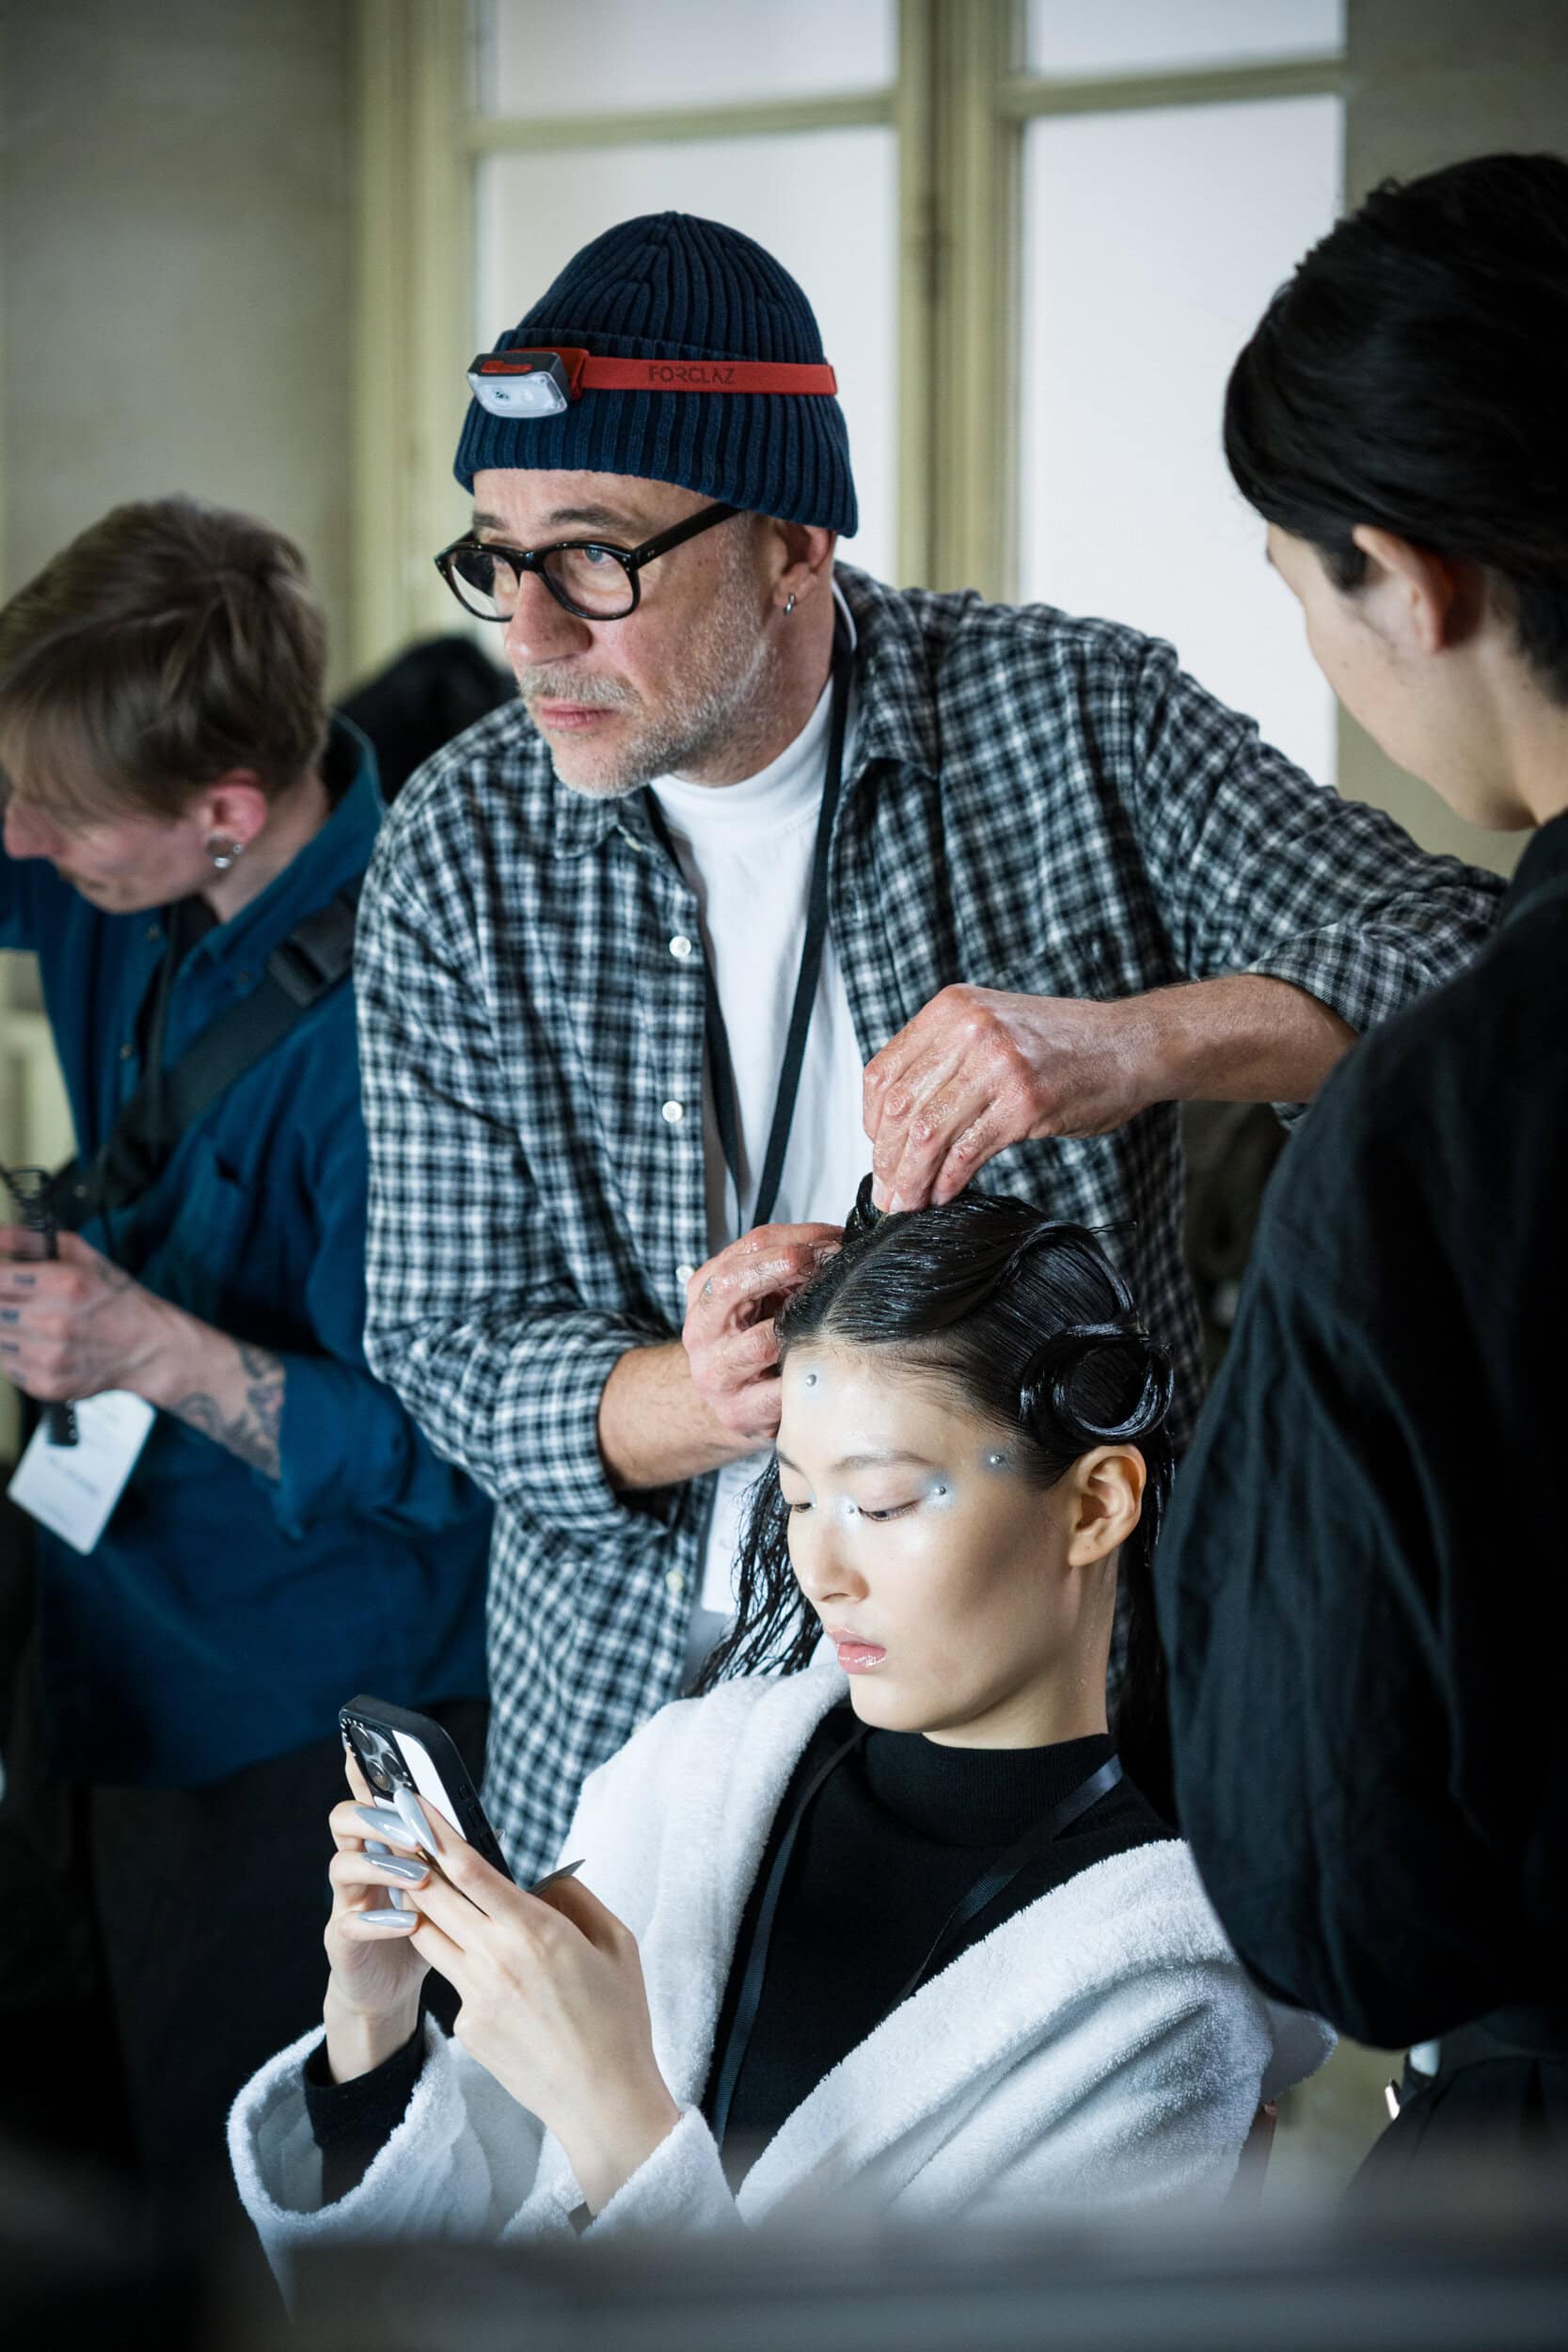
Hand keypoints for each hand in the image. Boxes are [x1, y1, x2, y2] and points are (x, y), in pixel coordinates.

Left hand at [0, 1227, 177, 1400]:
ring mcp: (49, 1357)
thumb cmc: (117, 1299)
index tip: (3, 1278)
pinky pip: (7, 1364)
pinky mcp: (46, 1383)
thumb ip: (30, 1241)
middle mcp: (55, 1322)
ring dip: (7, 1327)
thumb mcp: (83, 1256)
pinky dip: (16, 1353)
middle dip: (2, 1301)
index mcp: (64, 1285)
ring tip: (34, 1322)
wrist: (148, 1349)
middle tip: (21, 1300)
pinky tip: (39, 1344)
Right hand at [321, 1749, 432, 2079]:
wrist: (388, 1991)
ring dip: (381, 1866)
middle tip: (407, 1825)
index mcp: (379, 1846)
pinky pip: (349, 1923)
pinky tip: (405, 1924)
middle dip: (372, 1817)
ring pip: (341, 1867)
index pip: (368, 1799)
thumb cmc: (419, 1931)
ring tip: (418, 1877)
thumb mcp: (438, 1890)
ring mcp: (344, 1902)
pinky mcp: (342, 1940)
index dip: (363, 1773)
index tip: (364, 1748)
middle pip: (343, 1821)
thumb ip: (451, 1859)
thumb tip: (489, 1826)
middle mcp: (356, 1867)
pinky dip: (378, 1921)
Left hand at [399, 1806, 680, 2215]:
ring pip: (428, 1936)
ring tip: (421, 1884)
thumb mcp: (618, 1943)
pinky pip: (456, 1979)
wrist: (603, 2099)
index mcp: (535, 1932)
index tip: (413, 1804)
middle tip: (397, 1831)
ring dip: (420, 1906)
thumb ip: (575, 1899)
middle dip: (411, 1859)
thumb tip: (539, 1879)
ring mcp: (475, 1996)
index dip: (436, 1832)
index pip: (469, 1870)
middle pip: (432, 1897)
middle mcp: (496, 1960)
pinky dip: (464, 1962)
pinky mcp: (467, 2026)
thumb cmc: (619, 2018)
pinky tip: (495, 1977)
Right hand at [682, 1223, 842, 1444]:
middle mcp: (701, 1329)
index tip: (832, 1239)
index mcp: (705, 1291)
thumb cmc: (751, 1343)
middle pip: (734, 1282)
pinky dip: (806, 1375)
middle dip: (784, 1266)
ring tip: (828, 1319)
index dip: (795, 1238)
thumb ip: (787, 1270)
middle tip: (825, 1261)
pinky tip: (824, 1365)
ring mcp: (716, 1372)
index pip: (747, 1248)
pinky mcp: (738, 1412)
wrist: (733, 1403)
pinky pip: (779, 1391)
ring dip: (800, 1327)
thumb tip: (839, 1244)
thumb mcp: (760, 1298)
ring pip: (759, 1342)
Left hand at [862, 986, 1148, 1210]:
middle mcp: (969, 1030)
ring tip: (908, 1204)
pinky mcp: (1024, 1104)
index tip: (880, 1151)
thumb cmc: (1063, 1043)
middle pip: (899, 1109)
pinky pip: (966, 1153)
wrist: (1131, 1044)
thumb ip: (944, 1057)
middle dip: (887, 1160)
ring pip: (926, 1135)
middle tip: (888, 1191)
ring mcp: (998, 1066)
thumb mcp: (992, 1025)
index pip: (883, 1073)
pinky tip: (944, 1195)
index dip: (871, 1123)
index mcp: (952, 1008)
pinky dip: (947, 1182)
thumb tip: (893, 1119)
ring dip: (911, 1180)